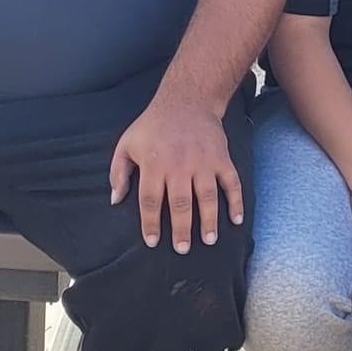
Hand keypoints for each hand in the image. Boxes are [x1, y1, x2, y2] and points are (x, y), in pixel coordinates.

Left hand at [109, 95, 243, 253]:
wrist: (187, 101)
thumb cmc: (153, 125)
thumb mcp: (127, 143)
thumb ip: (119, 172)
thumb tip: (115, 200)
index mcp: (154, 164)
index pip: (151, 200)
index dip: (151, 223)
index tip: (152, 242)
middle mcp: (179, 165)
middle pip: (180, 204)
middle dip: (181, 229)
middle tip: (182, 249)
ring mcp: (203, 162)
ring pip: (207, 197)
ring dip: (209, 220)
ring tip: (209, 240)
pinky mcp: (221, 158)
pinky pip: (231, 183)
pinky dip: (236, 202)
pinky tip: (236, 220)